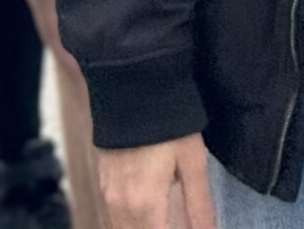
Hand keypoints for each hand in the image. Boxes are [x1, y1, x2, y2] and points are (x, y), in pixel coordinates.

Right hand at [99, 135, 217, 228]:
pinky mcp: (103, 183)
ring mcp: (108, 195)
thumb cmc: (169, 124)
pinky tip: (150, 216)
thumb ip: (199, 206)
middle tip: (176, 222)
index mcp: (145, 205)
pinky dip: (132, 224)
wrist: (133, 87)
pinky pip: (115, 217)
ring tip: (167, 219)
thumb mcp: (193, 163)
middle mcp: (120, 206)